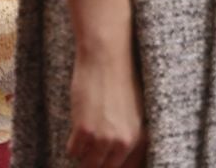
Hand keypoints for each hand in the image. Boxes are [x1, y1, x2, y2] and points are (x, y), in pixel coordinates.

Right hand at [67, 38, 144, 167]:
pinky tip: (81, 122)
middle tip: (94, 146)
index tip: (105, 160)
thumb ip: (128, 138)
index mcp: (141, 137)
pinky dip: (74, 142)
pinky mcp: (84, 132)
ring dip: (85, 152)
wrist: (108, 58)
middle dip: (98, 161)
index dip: (113, 165)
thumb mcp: (135, 113)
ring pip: (87, 164)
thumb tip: (117, 159)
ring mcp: (104, 139)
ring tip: (89, 132)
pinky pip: (73, 151)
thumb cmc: (122, 81)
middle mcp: (125, 142)